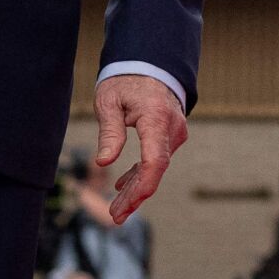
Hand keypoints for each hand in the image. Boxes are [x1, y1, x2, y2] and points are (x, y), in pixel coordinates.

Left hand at [93, 74, 186, 222]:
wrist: (150, 62)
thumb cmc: (126, 80)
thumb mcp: (109, 101)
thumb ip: (110, 132)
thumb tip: (104, 163)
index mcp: (156, 118)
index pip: (155, 162)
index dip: (141, 188)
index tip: (124, 206)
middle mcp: (172, 128)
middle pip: (155, 170)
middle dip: (135, 196)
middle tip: (114, 216)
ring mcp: (175, 132)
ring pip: (157, 167)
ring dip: (137, 187)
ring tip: (116, 208)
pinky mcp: (172, 134)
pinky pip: (158, 159)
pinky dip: (141, 173)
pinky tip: (123, 185)